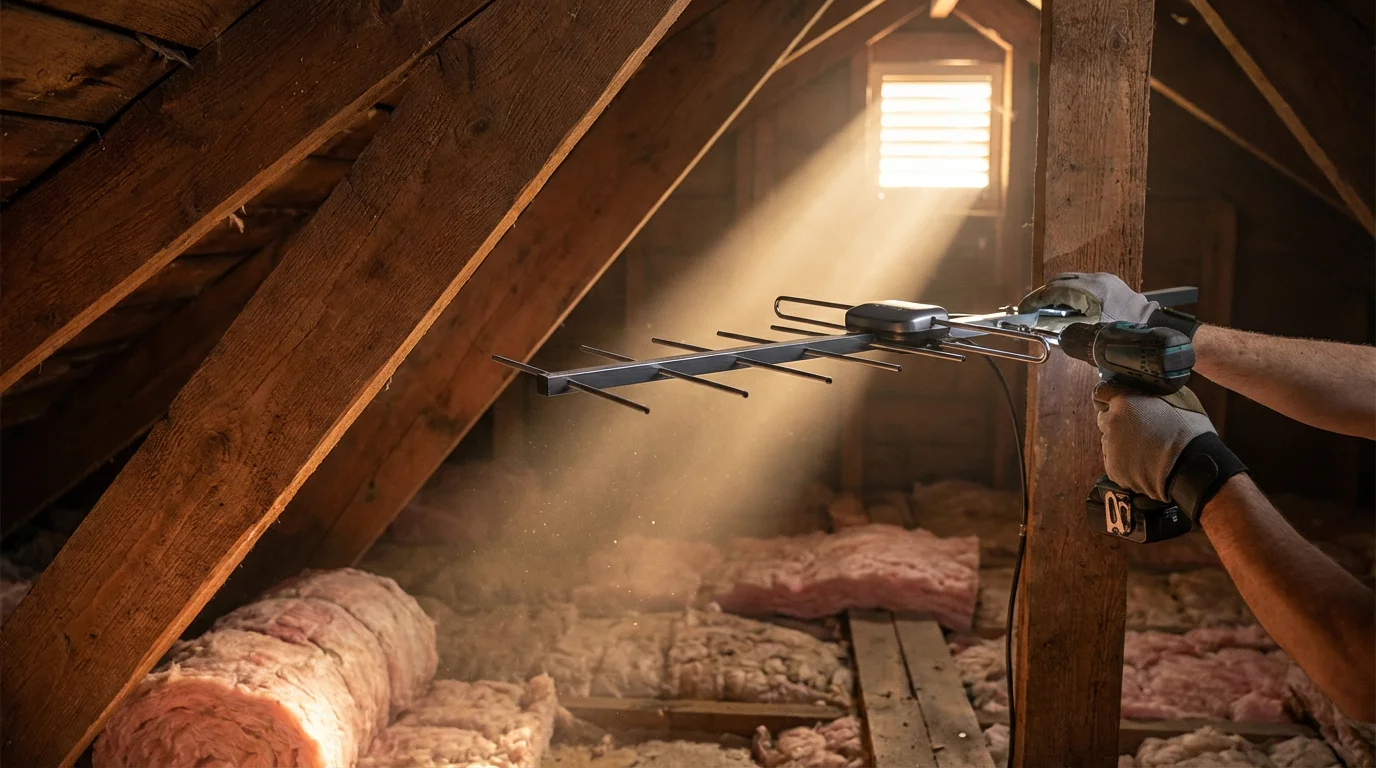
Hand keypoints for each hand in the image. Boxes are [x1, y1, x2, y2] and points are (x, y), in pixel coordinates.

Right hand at [1020, 272, 1159, 324]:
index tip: (1023, 308)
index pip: (1053, 291)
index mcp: (1090, 291)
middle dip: (1044, 294)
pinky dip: (1071, 293)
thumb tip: (1044, 327)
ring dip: (1057, 293)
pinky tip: (1070, 308)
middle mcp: (1096, 280)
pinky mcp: (1111, 283)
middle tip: (1032, 309)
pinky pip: (1083, 283)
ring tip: (1049, 310)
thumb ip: (1064, 330)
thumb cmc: (1125, 337)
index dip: (1034, 300)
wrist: (1155, 330)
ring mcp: (1105, 279)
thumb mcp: (1089, 337)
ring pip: (1071, 280)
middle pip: (1059, 280)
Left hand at [1092, 383, 1214, 502]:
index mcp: (1124, 400)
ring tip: (1148, 449)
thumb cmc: (1190, 429)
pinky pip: (1115, 462)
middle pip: (1106, 418)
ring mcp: (1110, 446)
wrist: (1194, 465)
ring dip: (1123, 443)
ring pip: (1110, 442)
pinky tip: (1145, 463)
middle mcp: (1111, 422)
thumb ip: (1151, 390)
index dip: (1109, 397)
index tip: (1115, 402)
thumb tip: (1146, 387)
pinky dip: (1126, 463)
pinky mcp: (1113, 468)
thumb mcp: (1176, 396)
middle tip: (1141, 430)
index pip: (1102, 392)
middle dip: (1118, 422)